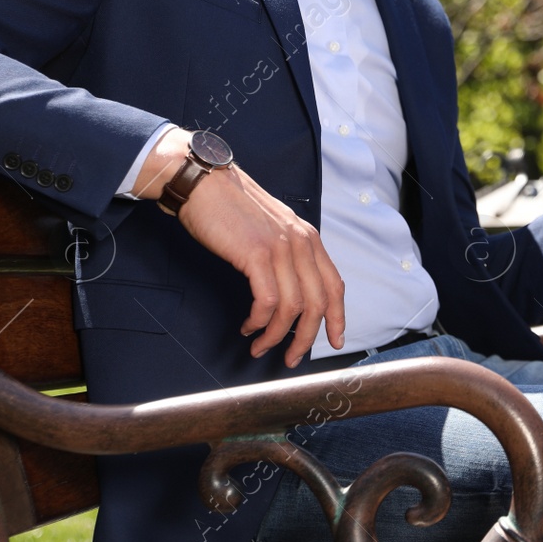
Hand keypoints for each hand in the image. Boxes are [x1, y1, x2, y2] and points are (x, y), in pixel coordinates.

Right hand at [134, 128, 345, 367]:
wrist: (204, 182)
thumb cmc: (232, 208)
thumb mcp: (272, 229)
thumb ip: (287, 254)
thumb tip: (291, 290)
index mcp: (309, 238)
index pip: (335, 285)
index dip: (337, 317)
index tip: (336, 340)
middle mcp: (302, 242)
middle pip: (318, 302)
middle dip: (307, 338)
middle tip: (291, 359)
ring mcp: (281, 247)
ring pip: (293, 307)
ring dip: (277, 336)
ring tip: (260, 347)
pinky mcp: (256, 253)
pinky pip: (268, 301)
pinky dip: (259, 321)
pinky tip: (248, 326)